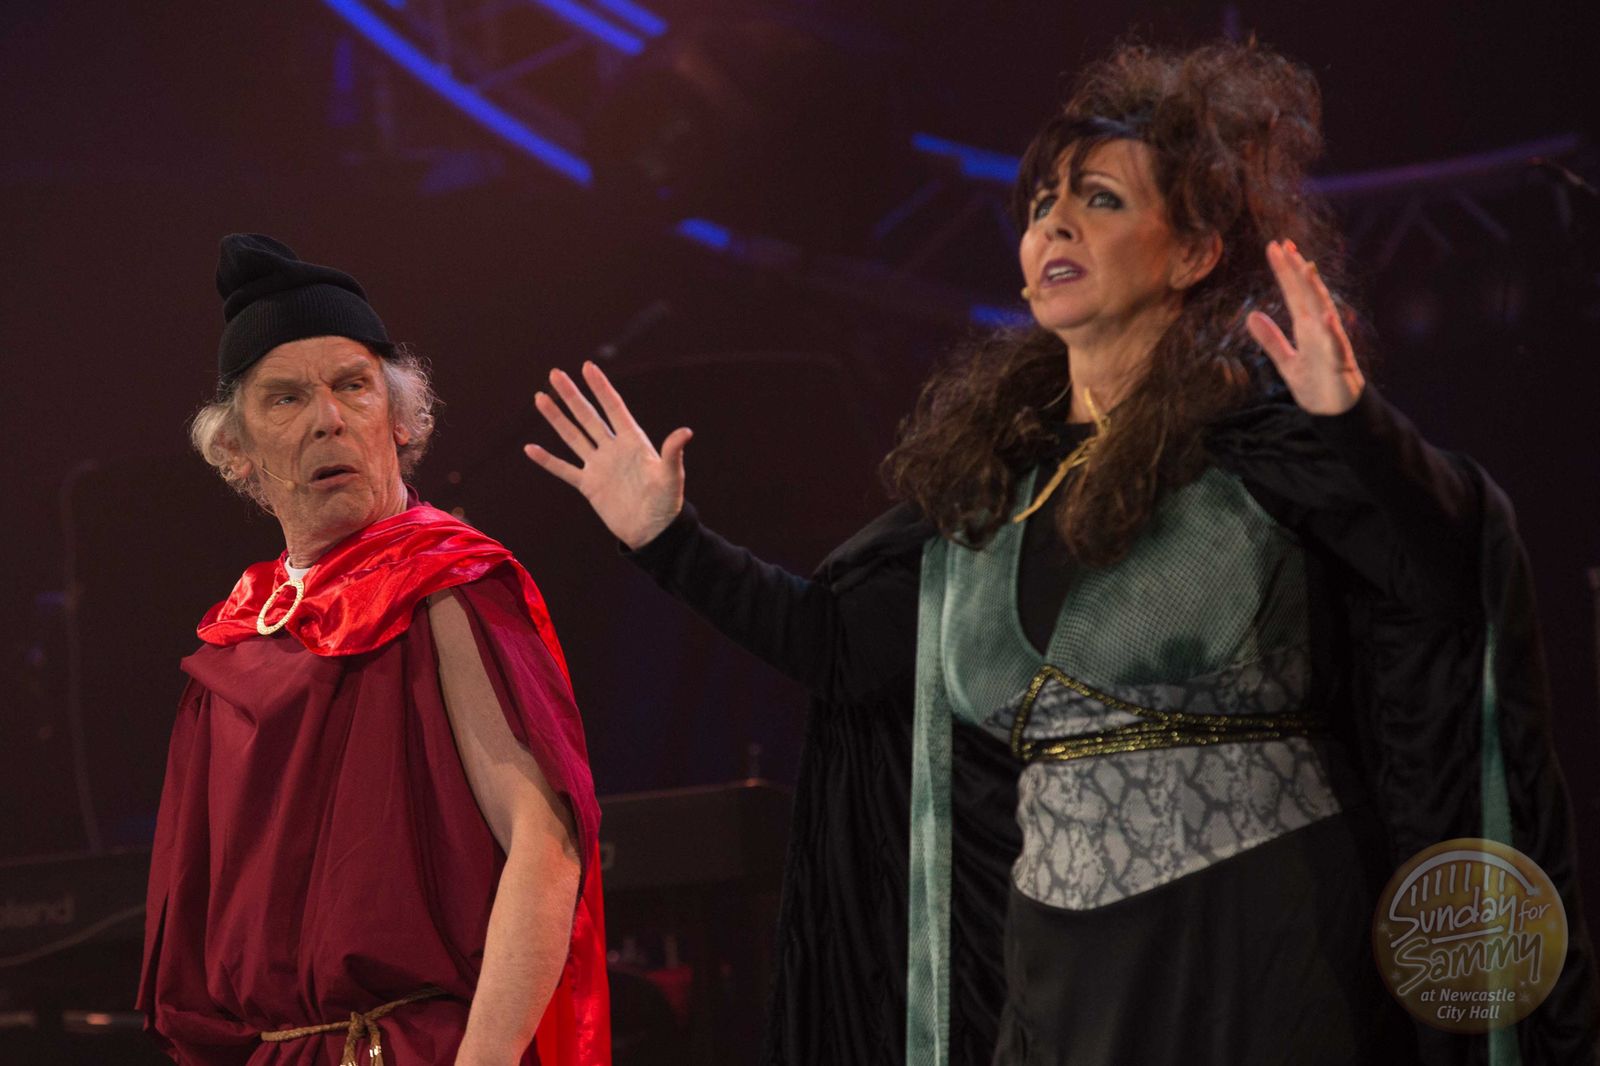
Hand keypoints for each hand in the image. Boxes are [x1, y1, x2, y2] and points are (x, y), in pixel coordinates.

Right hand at [524, 361, 690, 549]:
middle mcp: (613, 449)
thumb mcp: (672, 477)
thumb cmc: (667, 503)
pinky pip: (564, 470)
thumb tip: (686, 432)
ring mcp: (599, 466)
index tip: (587, 366)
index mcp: (633, 442)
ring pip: (573, 436)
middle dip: (572, 395)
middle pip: (588, 416)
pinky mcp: (589, 486)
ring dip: (556, 418)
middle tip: (555, 373)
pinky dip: (548, 460)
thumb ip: (673, 453)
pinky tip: (530, 448)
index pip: (613, 407)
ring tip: (540, 398)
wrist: (653, 532)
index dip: (600, 387)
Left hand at [1245, 239, 1364, 415]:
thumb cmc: (1314, 383)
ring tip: (1305, 266)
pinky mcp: (1338, 362)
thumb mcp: (1285, 361)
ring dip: (1314, 289)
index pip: (1293, 292)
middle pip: (1307, 294)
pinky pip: (1335, 344)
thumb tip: (1251, 315)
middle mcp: (1319, 328)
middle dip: (1297, 270)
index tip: (1275, 247)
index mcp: (1306, 326)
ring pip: (1322, 310)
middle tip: (1285, 245)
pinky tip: (1325, 315)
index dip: (1285, 270)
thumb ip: (1271, 339)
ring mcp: (1330, 342)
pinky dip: (1330, 330)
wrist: (1334, 412)